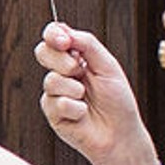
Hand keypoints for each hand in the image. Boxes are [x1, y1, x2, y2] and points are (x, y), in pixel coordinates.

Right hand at [37, 24, 164, 164]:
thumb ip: (87, 44)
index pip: (54, 37)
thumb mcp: (108, 66)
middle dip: (62, 61)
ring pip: (50, 80)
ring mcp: (55, 93)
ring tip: (86, 98)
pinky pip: (54, 102)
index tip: (63, 40)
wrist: (121, 134)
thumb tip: (64, 30)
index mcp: (76, 58)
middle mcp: (62, 73)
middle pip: (43, 52)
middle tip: (79, 70)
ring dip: (73, 89)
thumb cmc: (118, 101)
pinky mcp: (52, 113)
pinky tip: (83, 114)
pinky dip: (73, 108)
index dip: (53, 34)